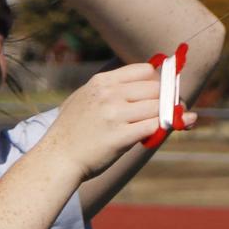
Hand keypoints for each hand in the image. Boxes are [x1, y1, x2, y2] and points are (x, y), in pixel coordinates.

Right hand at [40, 62, 196, 180]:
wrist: (58, 158)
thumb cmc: (72, 130)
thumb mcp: (84, 98)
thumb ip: (108, 88)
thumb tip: (142, 79)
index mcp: (101, 82)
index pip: (144, 70)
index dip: (156, 80)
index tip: (159, 91)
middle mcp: (109, 95)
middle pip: (155, 88)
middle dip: (165, 99)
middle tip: (170, 109)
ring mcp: (115, 115)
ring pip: (158, 107)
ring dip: (165, 115)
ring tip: (165, 122)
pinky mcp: (120, 137)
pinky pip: (154, 126)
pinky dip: (161, 129)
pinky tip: (157, 133)